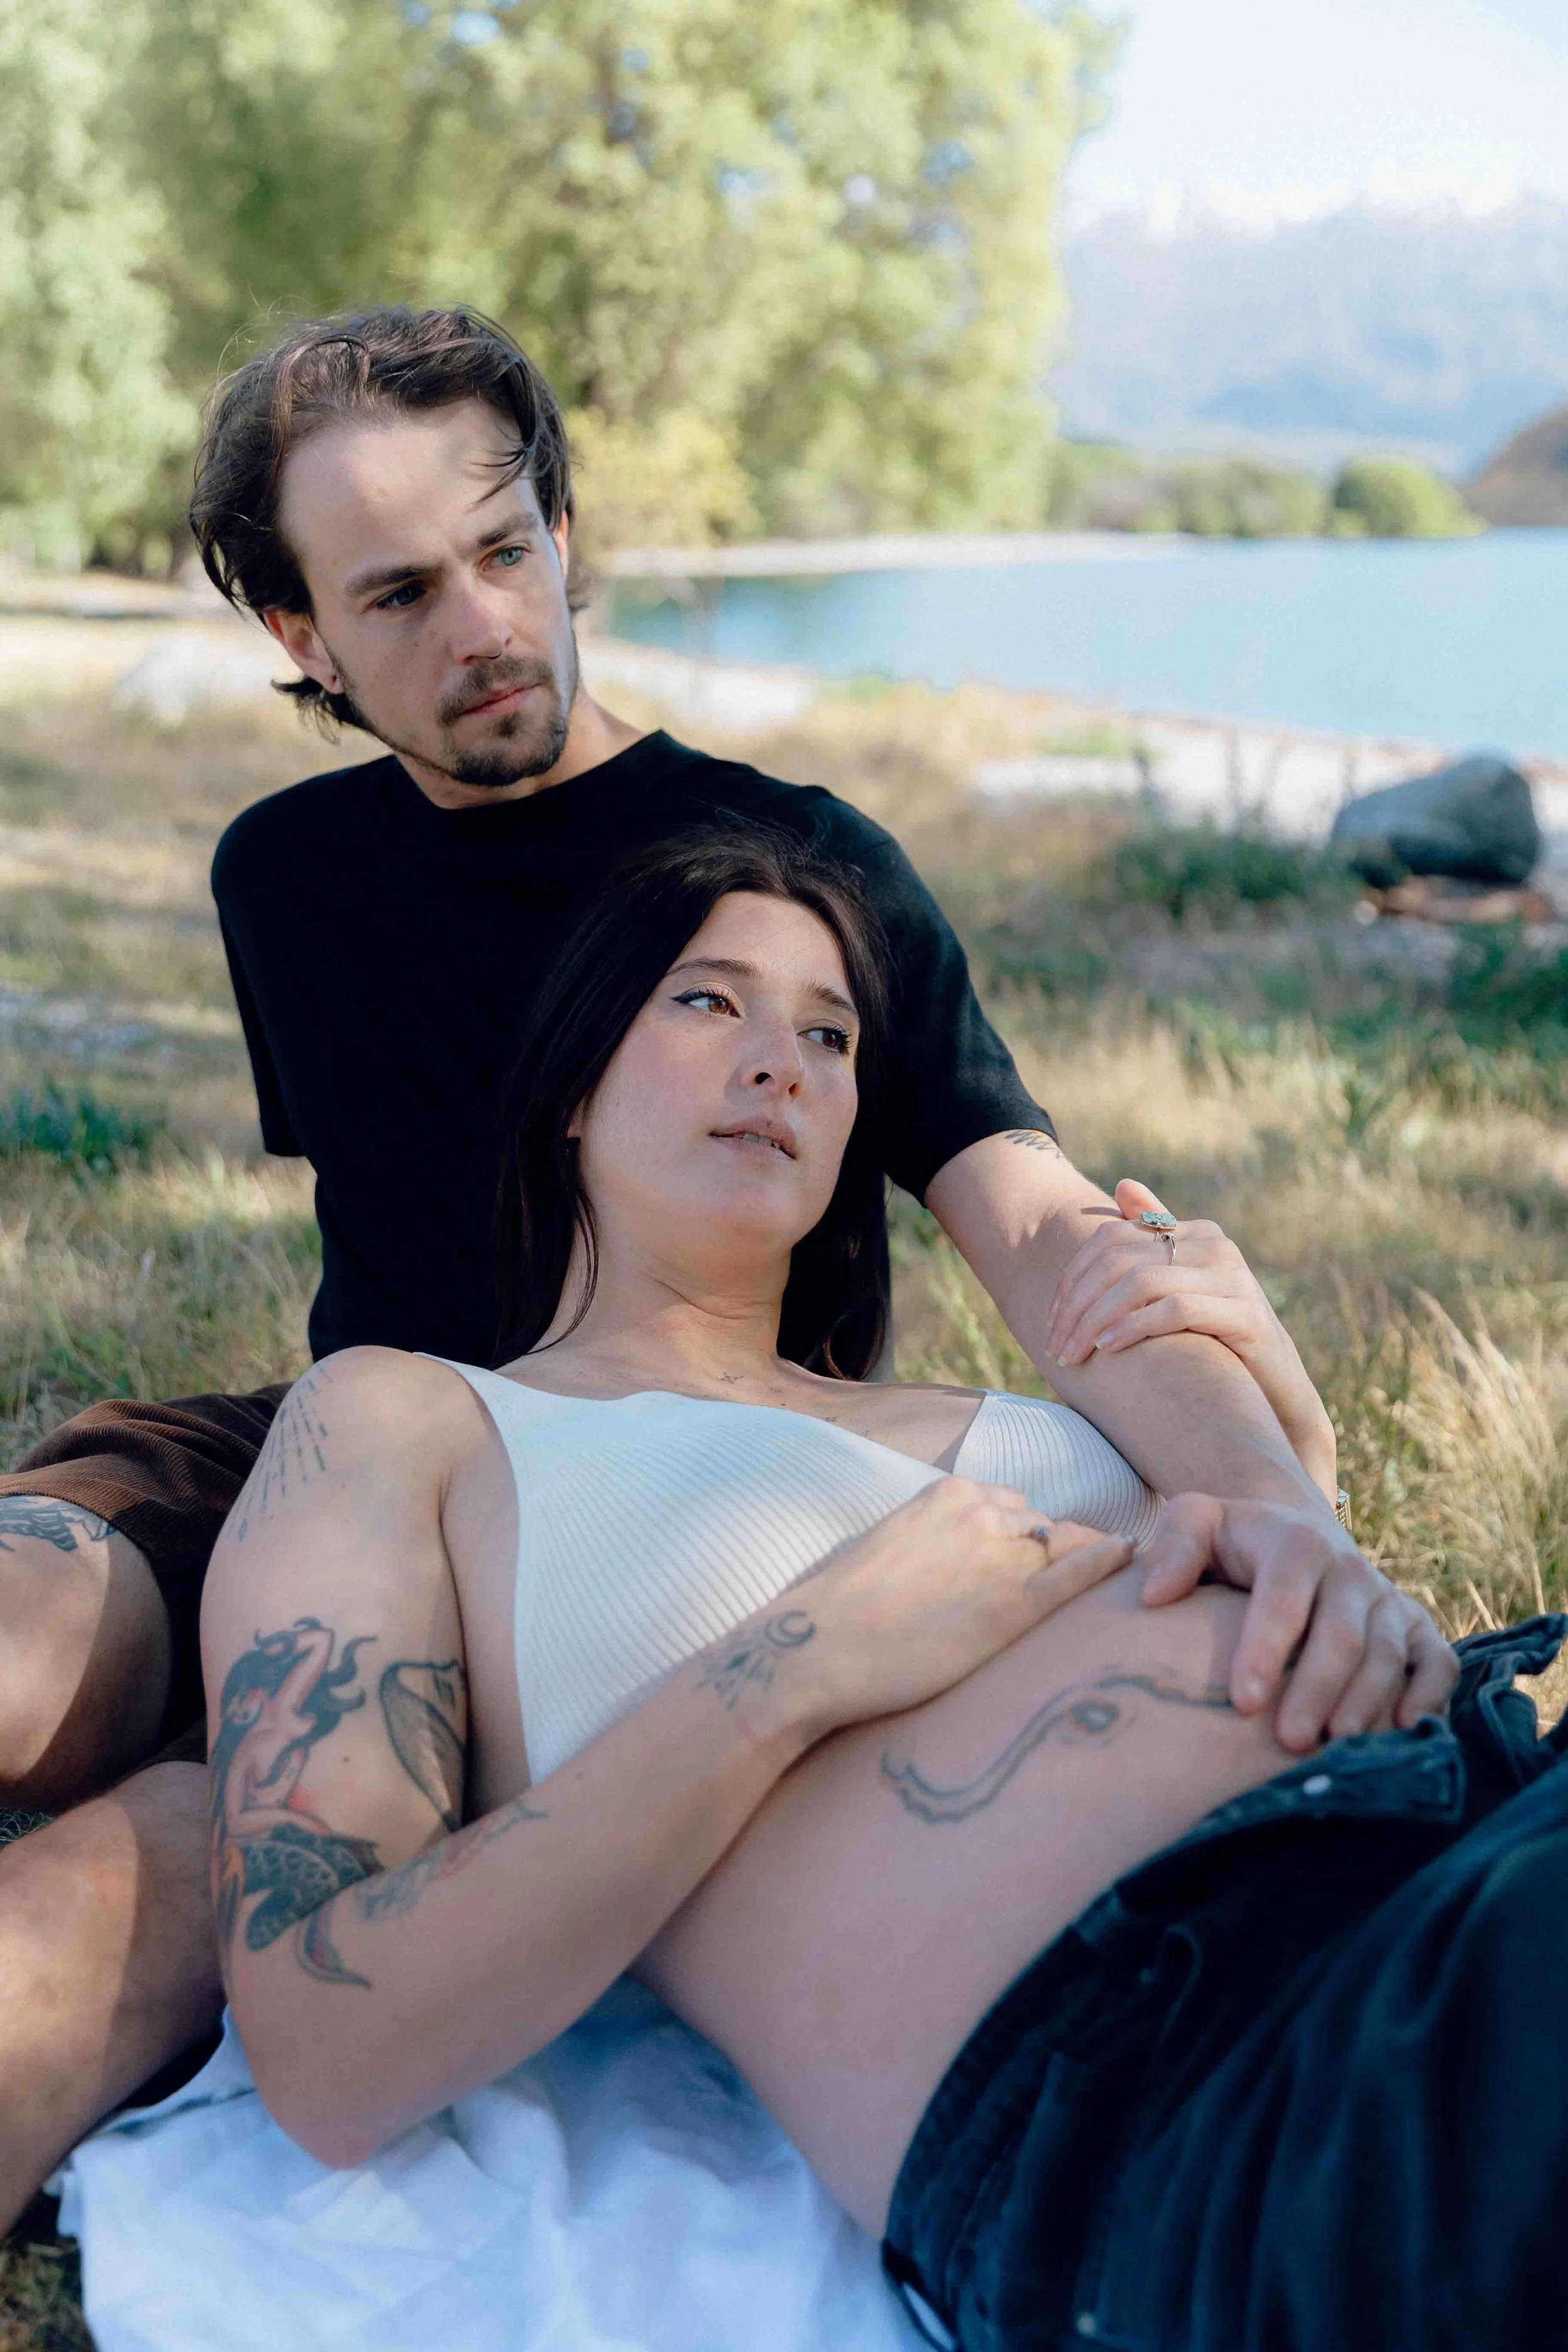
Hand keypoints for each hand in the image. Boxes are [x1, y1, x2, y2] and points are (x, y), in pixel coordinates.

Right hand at [804, 1479, 1134, 1733]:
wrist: (819, 1648)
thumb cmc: (838, 1608)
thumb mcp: (887, 1544)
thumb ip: (929, 1538)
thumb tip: (943, 1560)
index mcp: (949, 1494)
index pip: (1011, 1506)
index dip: (1023, 1539)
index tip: (1027, 1561)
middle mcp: (983, 1512)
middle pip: (1040, 1526)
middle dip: (1047, 1554)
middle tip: (1048, 1589)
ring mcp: (1002, 1557)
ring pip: (1062, 1548)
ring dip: (1071, 1568)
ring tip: (1084, 1590)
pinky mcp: (1014, 1607)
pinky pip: (1077, 1576)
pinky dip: (1107, 1564)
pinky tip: (1130, 1558)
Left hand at [1043, 1179, 1337, 1494]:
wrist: (1275, 1389)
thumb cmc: (1217, 1339)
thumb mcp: (1181, 1288)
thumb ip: (1154, 1238)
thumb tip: (1123, 1184)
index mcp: (1196, 1233)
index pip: (1112, 1238)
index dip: (1073, 1278)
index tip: (1051, 1320)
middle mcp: (1216, 1246)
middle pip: (1120, 1261)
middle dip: (1078, 1305)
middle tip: (1055, 1346)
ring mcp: (1233, 1277)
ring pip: (1141, 1283)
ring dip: (1096, 1320)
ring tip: (1073, 1353)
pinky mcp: (1245, 1313)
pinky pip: (1175, 1309)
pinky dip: (1133, 1327)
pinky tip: (1109, 1349)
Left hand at [1140, 1492, 1457, 1752]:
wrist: (1294, 1538)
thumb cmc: (1234, 1542)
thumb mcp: (1197, 1522)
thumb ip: (1175, 1546)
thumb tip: (1153, 1596)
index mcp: (1297, 1544)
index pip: (1283, 1600)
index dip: (1265, 1650)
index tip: (1242, 1702)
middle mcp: (1351, 1571)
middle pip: (1343, 1636)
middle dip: (1317, 1690)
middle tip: (1290, 1741)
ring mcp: (1388, 1600)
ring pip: (1388, 1655)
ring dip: (1366, 1703)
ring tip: (1338, 1747)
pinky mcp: (1417, 1627)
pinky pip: (1436, 1661)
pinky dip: (1429, 1696)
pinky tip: (1405, 1731)